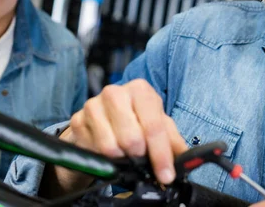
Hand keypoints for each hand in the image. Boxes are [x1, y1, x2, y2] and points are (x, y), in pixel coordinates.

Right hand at [54, 79, 187, 190]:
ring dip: (121, 158)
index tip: (166, 175)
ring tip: (125, 154)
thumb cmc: (135, 120)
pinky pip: (93, 150)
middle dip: (139, 156)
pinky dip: (103, 158)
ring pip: (111, 146)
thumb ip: (173, 140)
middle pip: (132, 138)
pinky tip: (108, 152)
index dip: (161, 155)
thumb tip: (186, 158)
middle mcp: (115, 92)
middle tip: (141, 160)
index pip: (154, 126)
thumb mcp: (157, 125)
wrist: (101, 119)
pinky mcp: (77, 120)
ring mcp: (93, 104)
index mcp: (140, 89)